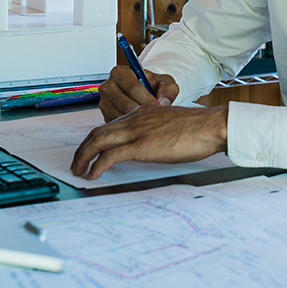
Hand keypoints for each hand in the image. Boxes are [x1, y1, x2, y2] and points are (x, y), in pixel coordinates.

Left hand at [71, 103, 228, 179]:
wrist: (210, 126)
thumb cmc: (198, 127)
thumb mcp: (170, 124)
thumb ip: (156, 131)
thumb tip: (153, 145)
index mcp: (142, 113)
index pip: (110, 124)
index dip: (94, 139)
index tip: (88, 150)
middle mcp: (135, 119)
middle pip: (97, 132)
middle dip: (82, 149)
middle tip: (76, 163)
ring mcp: (137, 132)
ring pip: (98, 141)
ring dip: (83, 157)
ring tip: (78, 170)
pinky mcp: (141, 146)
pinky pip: (110, 155)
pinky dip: (97, 165)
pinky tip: (93, 174)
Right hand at [98, 63, 178, 119]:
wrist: (145, 92)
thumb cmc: (153, 85)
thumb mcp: (165, 82)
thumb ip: (168, 89)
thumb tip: (163, 102)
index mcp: (119, 72)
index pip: (133, 87)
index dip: (148, 99)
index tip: (159, 107)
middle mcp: (108, 86)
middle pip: (126, 104)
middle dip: (144, 111)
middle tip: (157, 116)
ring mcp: (104, 102)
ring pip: (122, 116)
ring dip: (138, 120)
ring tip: (151, 119)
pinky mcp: (105, 116)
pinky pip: (119, 124)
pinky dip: (131, 126)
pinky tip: (142, 123)